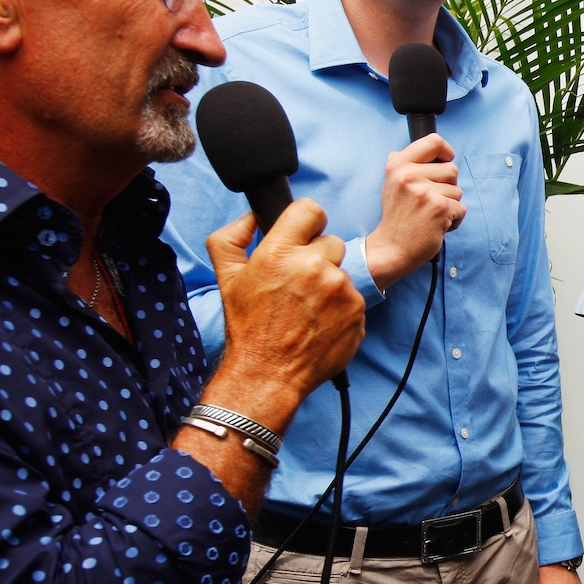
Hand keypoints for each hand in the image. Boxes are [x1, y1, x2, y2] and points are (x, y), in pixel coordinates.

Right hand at [205, 201, 365, 423]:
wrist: (269, 373)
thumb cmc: (248, 327)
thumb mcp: (226, 277)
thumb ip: (231, 237)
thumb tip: (251, 217)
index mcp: (280, 253)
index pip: (310, 210)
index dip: (306, 221)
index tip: (303, 234)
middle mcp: (314, 267)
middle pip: (330, 241)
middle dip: (316, 257)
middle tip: (298, 283)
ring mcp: (340, 289)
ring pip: (341, 271)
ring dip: (328, 285)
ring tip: (307, 308)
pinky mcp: (357, 311)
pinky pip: (353, 297)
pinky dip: (340, 307)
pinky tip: (320, 322)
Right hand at [365, 135, 464, 289]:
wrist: (392, 247)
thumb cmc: (397, 216)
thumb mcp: (391, 183)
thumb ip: (407, 164)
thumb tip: (431, 149)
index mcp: (397, 165)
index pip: (434, 141)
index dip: (446, 152)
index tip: (444, 162)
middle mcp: (409, 175)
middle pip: (452, 169)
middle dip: (447, 187)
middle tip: (429, 201)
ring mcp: (425, 192)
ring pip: (458, 190)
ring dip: (450, 205)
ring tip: (430, 215)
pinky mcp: (439, 208)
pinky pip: (461, 208)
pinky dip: (454, 220)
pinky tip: (437, 225)